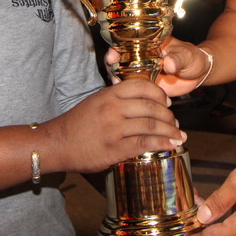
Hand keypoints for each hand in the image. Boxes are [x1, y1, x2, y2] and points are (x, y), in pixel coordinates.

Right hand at [44, 80, 183, 173]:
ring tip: (178, 136)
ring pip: (151, 125)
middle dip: (168, 116)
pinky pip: (145, 143)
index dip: (159, 94)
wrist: (57, 144)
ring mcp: (114, 128)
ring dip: (169, 131)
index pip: (142, 87)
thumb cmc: (76, 124)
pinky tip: (170, 145)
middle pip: (151, 107)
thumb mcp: (95, 102)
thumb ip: (116, 99)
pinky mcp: (115, 148)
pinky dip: (161, 144)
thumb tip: (140, 102)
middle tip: (175, 123)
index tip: (167, 102)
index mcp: (109, 94)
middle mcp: (113, 108)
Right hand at [103, 38, 211, 97]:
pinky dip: (128, 94)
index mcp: (149, 44)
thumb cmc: (193, 58)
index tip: (112, 56)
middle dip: (112, 67)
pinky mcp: (146, 86)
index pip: (127, 43)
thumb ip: (178, 59)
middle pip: (120, 59)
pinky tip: (128, 98)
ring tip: (119, 87)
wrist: (199, 73)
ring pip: (123, 75)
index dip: (116, 49)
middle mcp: (142, 57)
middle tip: (113, 76)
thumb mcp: (187, 55)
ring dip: (118, 81)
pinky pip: (133, 90)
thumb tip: (170, 63)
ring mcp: (142, 72)